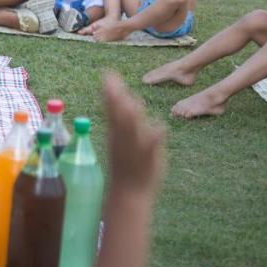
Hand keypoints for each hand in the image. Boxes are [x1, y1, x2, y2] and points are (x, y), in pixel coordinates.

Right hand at [101, 71, 163, 192]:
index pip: (111, 108)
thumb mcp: (122, 140)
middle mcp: (122, 138)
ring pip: (131, 129)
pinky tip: (160, 129)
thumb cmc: (127, 165)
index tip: (106, 73)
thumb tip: (130, 99)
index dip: (109, 91)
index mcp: (115, 133)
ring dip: (130, 115)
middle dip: (115, 97)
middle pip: (118, 114)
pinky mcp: (148, 160)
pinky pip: (152, 149)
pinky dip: (155, 139)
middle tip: (111, 79)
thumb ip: (126, 120)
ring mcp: (134, 149)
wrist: (129, 193)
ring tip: (131, 100)